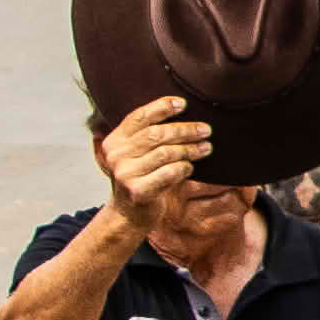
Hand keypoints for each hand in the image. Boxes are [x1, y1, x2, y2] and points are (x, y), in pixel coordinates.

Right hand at [95, 95, 216, 222]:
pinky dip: (183, 168)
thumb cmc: (142, 178)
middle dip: (185, 130)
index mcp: (114, 141)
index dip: (161, 107)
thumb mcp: (139, 153)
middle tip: (205, 130)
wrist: (130, 215)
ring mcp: (124, 173)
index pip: (138, 117)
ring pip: (165, 153)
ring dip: (190, 149)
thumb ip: (150, 135)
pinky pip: (168, 173)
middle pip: (155, 134)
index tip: (183, 104)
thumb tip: (184, 110)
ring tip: (206, 148)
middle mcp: (115, 155)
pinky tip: (190, 167)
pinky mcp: (137, 191)